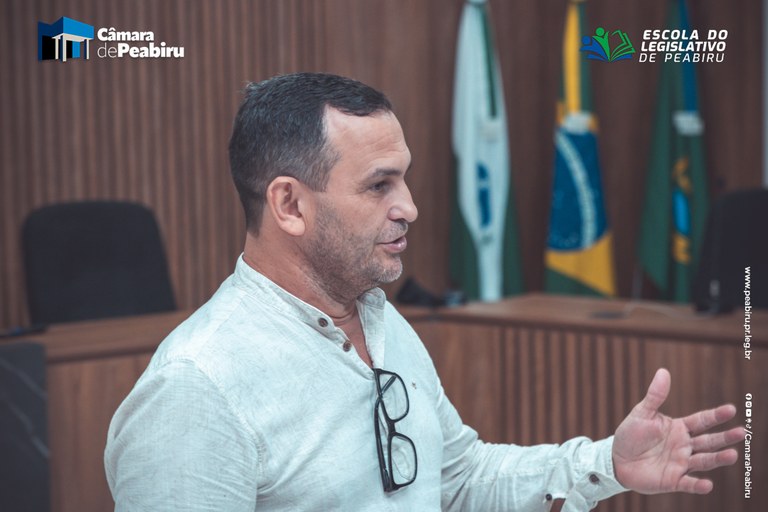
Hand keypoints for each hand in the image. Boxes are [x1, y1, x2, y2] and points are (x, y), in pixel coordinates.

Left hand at [612, 368, 742, 494]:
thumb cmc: (631, 435)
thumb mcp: (642, 413)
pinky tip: (708, 484)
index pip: (702, 421)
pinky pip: (688, 483)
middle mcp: (685, 446)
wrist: (617, 459)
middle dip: (725, 437)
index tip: (731, 409)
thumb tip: (663, 371)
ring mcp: (681, 464)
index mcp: (679, 428)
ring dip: (718, 459)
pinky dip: (698, 485)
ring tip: (732, 455)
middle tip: (742, 432)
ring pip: (704, 461)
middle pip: (709, 441)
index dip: (716, 416)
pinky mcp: (673, 481)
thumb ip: (655, 396)